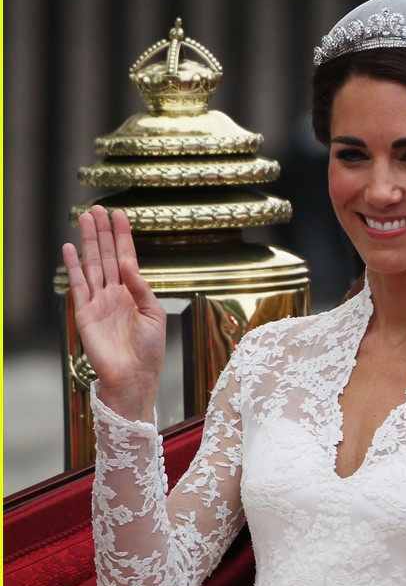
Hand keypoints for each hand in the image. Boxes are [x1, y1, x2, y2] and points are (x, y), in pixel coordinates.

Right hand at [62, 205, 165, 421]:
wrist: (135, 376)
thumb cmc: (150, 350)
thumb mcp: (154, 314)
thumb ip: (142, 288)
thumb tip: (127, 263)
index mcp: (134, 293)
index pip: (126, 258)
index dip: (123, 237)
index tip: (120, 215)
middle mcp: (115, 293)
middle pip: (106, 256)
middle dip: (102, 232)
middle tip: (97, 209)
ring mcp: (98, 301)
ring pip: (92, 264)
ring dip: (88, 242)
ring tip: (84, 219)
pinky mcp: (84, 313)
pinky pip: (78, 285)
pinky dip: (73, 266)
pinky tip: (70, 249)